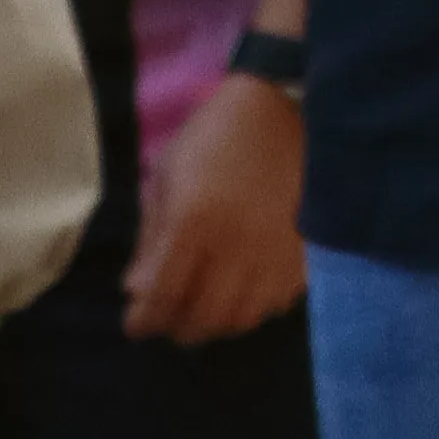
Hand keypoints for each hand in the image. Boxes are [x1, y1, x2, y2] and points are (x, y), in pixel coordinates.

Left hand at [124, 71, 308, 345]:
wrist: (282, 110)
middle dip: (177, 328)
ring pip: (242, 319)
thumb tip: (136, 291)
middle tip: (168, 321)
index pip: (163, 295)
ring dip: (216, 325)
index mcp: (193, 220)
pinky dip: (252, 311)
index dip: (144, 320)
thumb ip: (151, 239)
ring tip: (202, 312)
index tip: (136, 325)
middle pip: (203, 318)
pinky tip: (239, 295)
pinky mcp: (302, 254)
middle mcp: (235, 245)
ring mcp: (273, 253)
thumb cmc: (213, 138)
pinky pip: (275, 304)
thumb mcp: (167, 177)